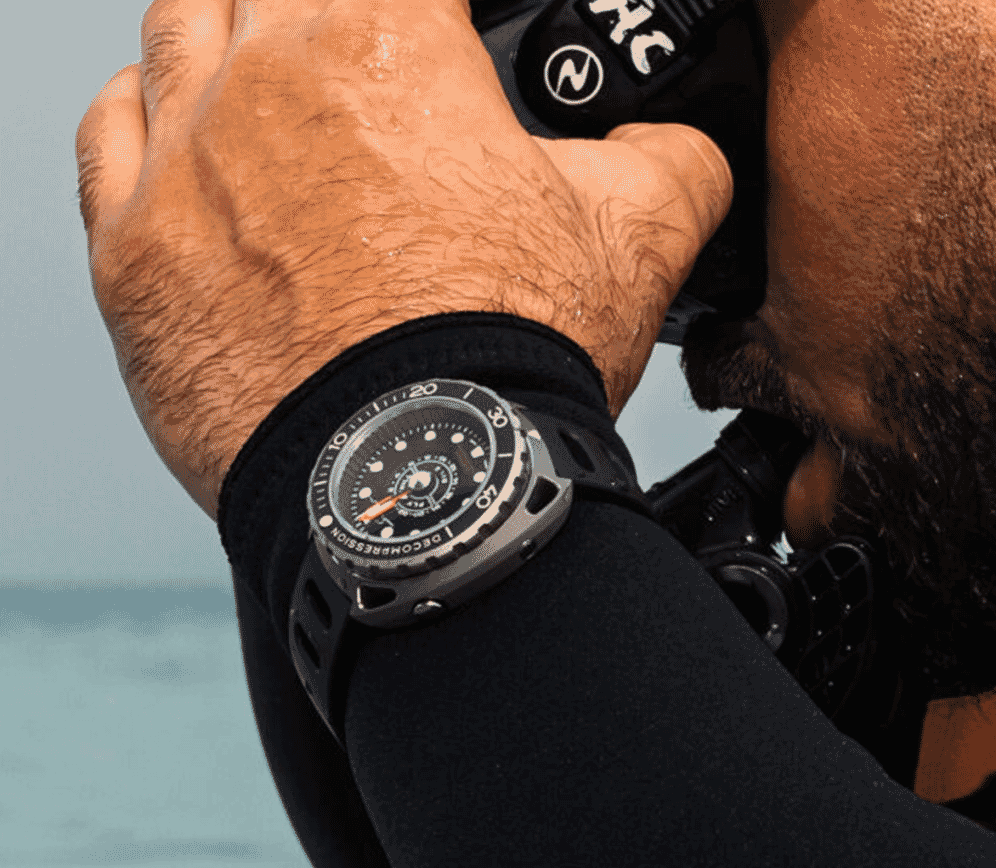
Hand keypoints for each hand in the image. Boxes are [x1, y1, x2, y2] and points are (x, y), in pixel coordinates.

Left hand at [75, 0, 732, 519]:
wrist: (417, 491)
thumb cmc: (505, 367)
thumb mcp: (639, 236)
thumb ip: (670, 154)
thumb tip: (682, 140)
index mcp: (386, 42)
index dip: (438, 12)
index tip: (451, 42)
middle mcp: (266, 79)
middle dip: (332, 19)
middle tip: (370, 80)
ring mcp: (186, 166)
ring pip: (181, 30)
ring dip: (231, 44)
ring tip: (281, 100)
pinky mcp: (135, 258)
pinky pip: (112, 134)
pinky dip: (146, 120)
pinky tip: (189, 147)